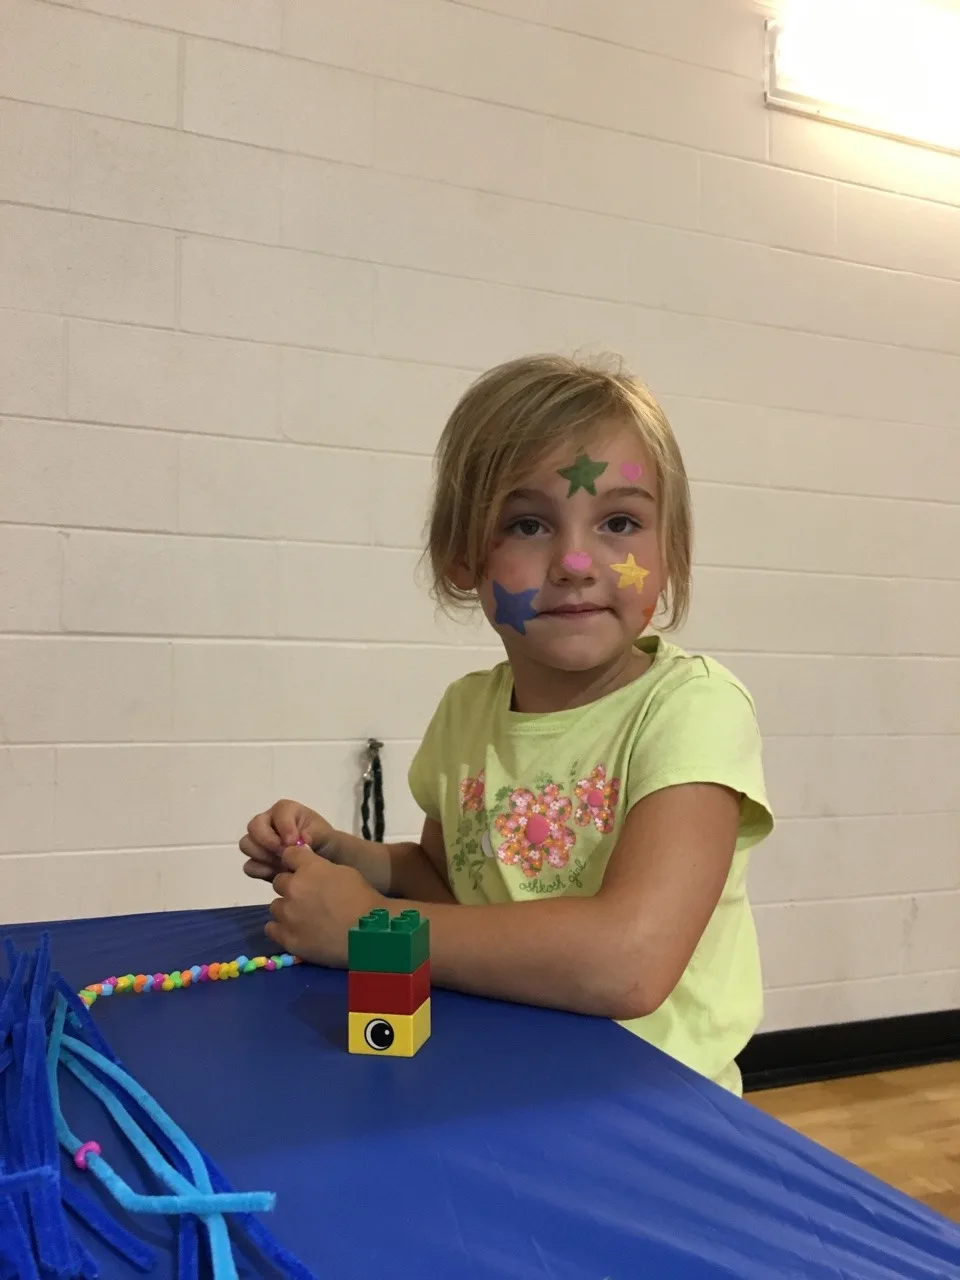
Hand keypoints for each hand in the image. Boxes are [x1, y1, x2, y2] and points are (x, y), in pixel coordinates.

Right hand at [240, 798, 334, 882]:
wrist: (324, 860)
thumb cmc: (324, 841)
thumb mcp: (325, 834)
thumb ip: (313, 834)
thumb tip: (301, 840)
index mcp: (285, 811)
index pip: (277, 813)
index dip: (284, 827)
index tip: (294, 842)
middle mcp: (268, 823)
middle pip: (254, 827)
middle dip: (268, 841)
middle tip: (284, 853)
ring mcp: (260, 842)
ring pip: (247, 845)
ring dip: (263, 856)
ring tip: (283, 864)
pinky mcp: (258, 861)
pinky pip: (249, 866)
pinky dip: (261, 870)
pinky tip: (277, 874)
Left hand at [266, 845, 383, 965]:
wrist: (368, 932)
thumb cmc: (362, 898)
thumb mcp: (344, 872)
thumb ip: (321, 867)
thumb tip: (308, 867)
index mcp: (309, 869)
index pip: (289, 855)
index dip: (295, 861)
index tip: (300, 868)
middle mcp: (293, 888)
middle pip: (279, 882)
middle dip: (290, 887)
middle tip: (306, 897)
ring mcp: (288, 914)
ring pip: (275, 906)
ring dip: (286, 908)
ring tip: (303, 917)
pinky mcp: (287, 938)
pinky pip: (271, 929)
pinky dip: (281, 928)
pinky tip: (294, 930)